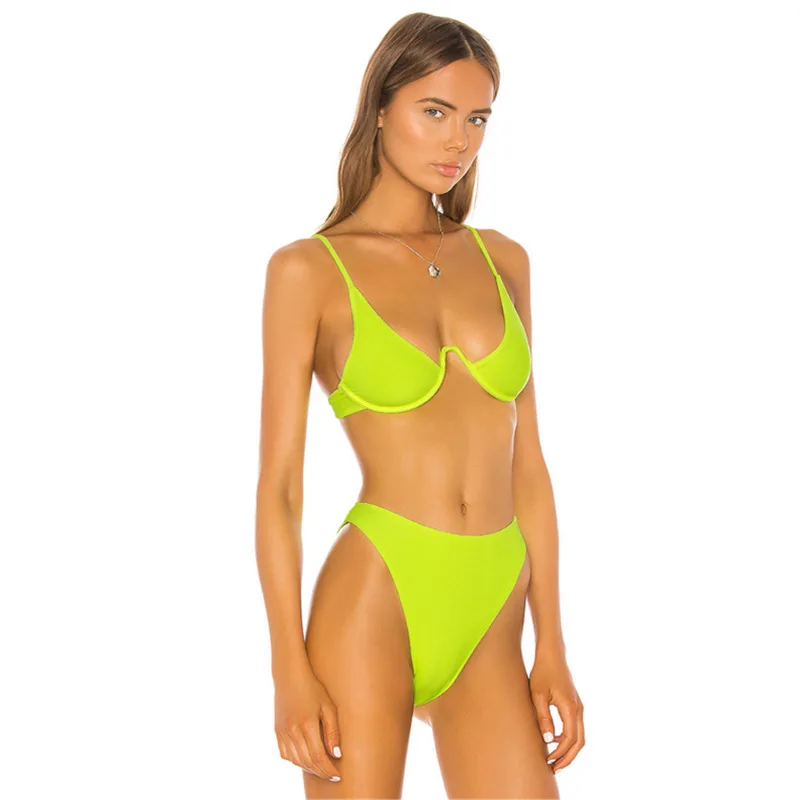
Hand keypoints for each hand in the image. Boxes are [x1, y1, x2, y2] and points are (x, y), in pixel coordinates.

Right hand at [274, 667, 342, 783]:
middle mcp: (292, 731)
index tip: (338, 775)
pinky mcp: (277, 731)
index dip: (328, 769)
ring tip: (321, 769)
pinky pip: (285, 754)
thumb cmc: (312, 688)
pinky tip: (305, 760)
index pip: (318, 757)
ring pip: (296, 760)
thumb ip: (333, 731)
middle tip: (331, 775)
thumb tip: (336, 754)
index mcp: (307, 724)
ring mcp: (283, 732)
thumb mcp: (328, 706)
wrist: (289, 676)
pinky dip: (296, 761)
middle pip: (307, 762)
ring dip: (309, 768)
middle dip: (321, 772)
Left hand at [529, 649, 583, 774]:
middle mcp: (578, 709)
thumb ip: (543, 717)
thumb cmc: (542, 672)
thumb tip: (547, 740)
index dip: (559, 753)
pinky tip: (553, 740)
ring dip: (569, 749)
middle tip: (554, 769)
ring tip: (554, 759)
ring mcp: (579, 707)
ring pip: (580, 736)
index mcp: (570, 708)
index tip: (548, 761)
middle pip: (579, 742)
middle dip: (568, 758)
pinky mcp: (575, 704)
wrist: (552, 655)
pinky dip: (569, 738)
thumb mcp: (537, 695)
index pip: (569, 739)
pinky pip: (576, 727)